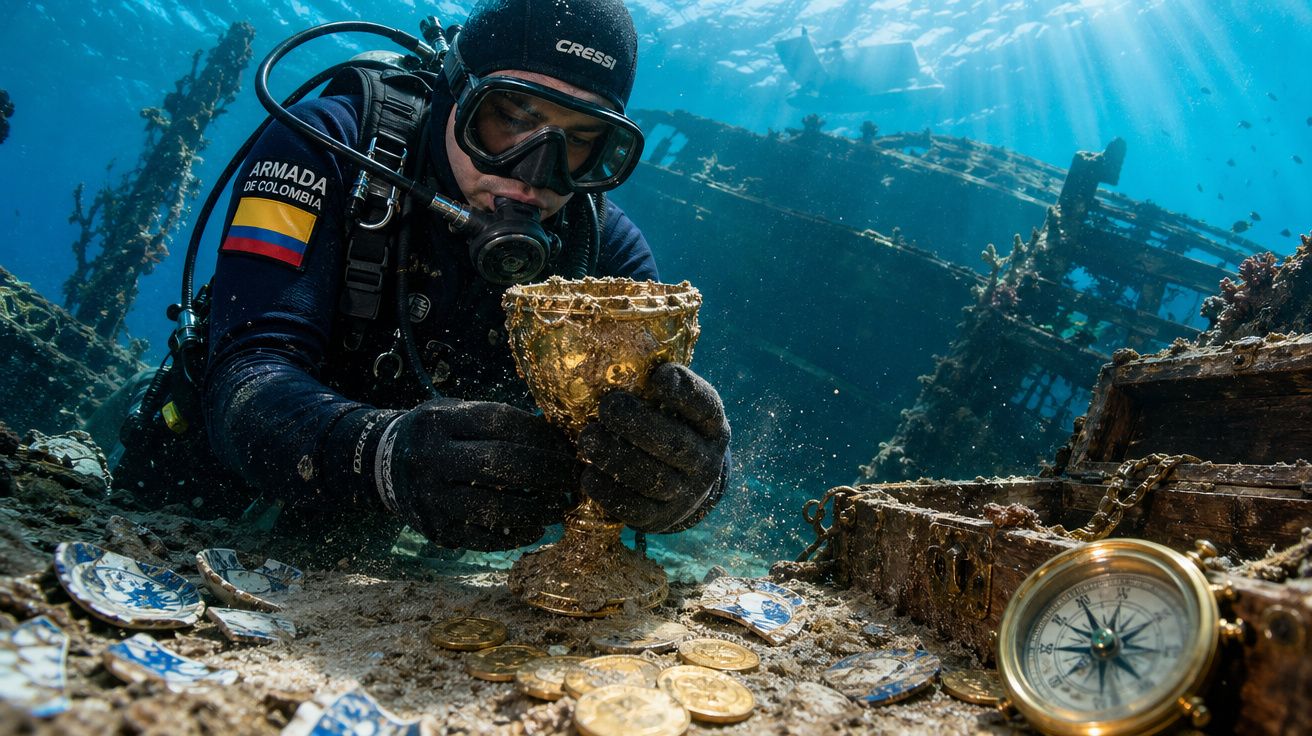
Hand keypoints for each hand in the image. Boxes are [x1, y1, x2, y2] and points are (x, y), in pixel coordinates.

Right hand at [378, 398, 579, 549]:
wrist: (382, 464)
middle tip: (574, 479)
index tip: (568, 447)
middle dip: (547, 472)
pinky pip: (481, 537)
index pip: (502, 423)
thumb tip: (556, 441)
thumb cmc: (437, 435)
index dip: (542, 435)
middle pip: (500, 463)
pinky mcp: (434, 528)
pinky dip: (514, 535)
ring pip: (493, 506)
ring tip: (559, 508)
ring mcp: (431, 496)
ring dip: (536, 509)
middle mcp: (432, 456)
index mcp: (441, 421)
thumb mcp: (455, 413)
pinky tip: (535, 529)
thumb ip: (496, 422)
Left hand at [578, 363, 730, 532]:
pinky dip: (608, 491)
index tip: (657, 375)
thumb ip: (655, 386)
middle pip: (675, 444)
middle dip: (638, 424)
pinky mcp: (660, 517)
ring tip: (589, 437)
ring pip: (653, 478)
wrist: (683, 486)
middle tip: (608, 406)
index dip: (684, 391)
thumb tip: (611, 348)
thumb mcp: (675, 408)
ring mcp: (685, 493)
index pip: (705, 406)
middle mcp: (705, 460)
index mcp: (711, 425)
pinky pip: (634, 508)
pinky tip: (589, 472)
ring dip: (616, 457)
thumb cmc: (668, 428)